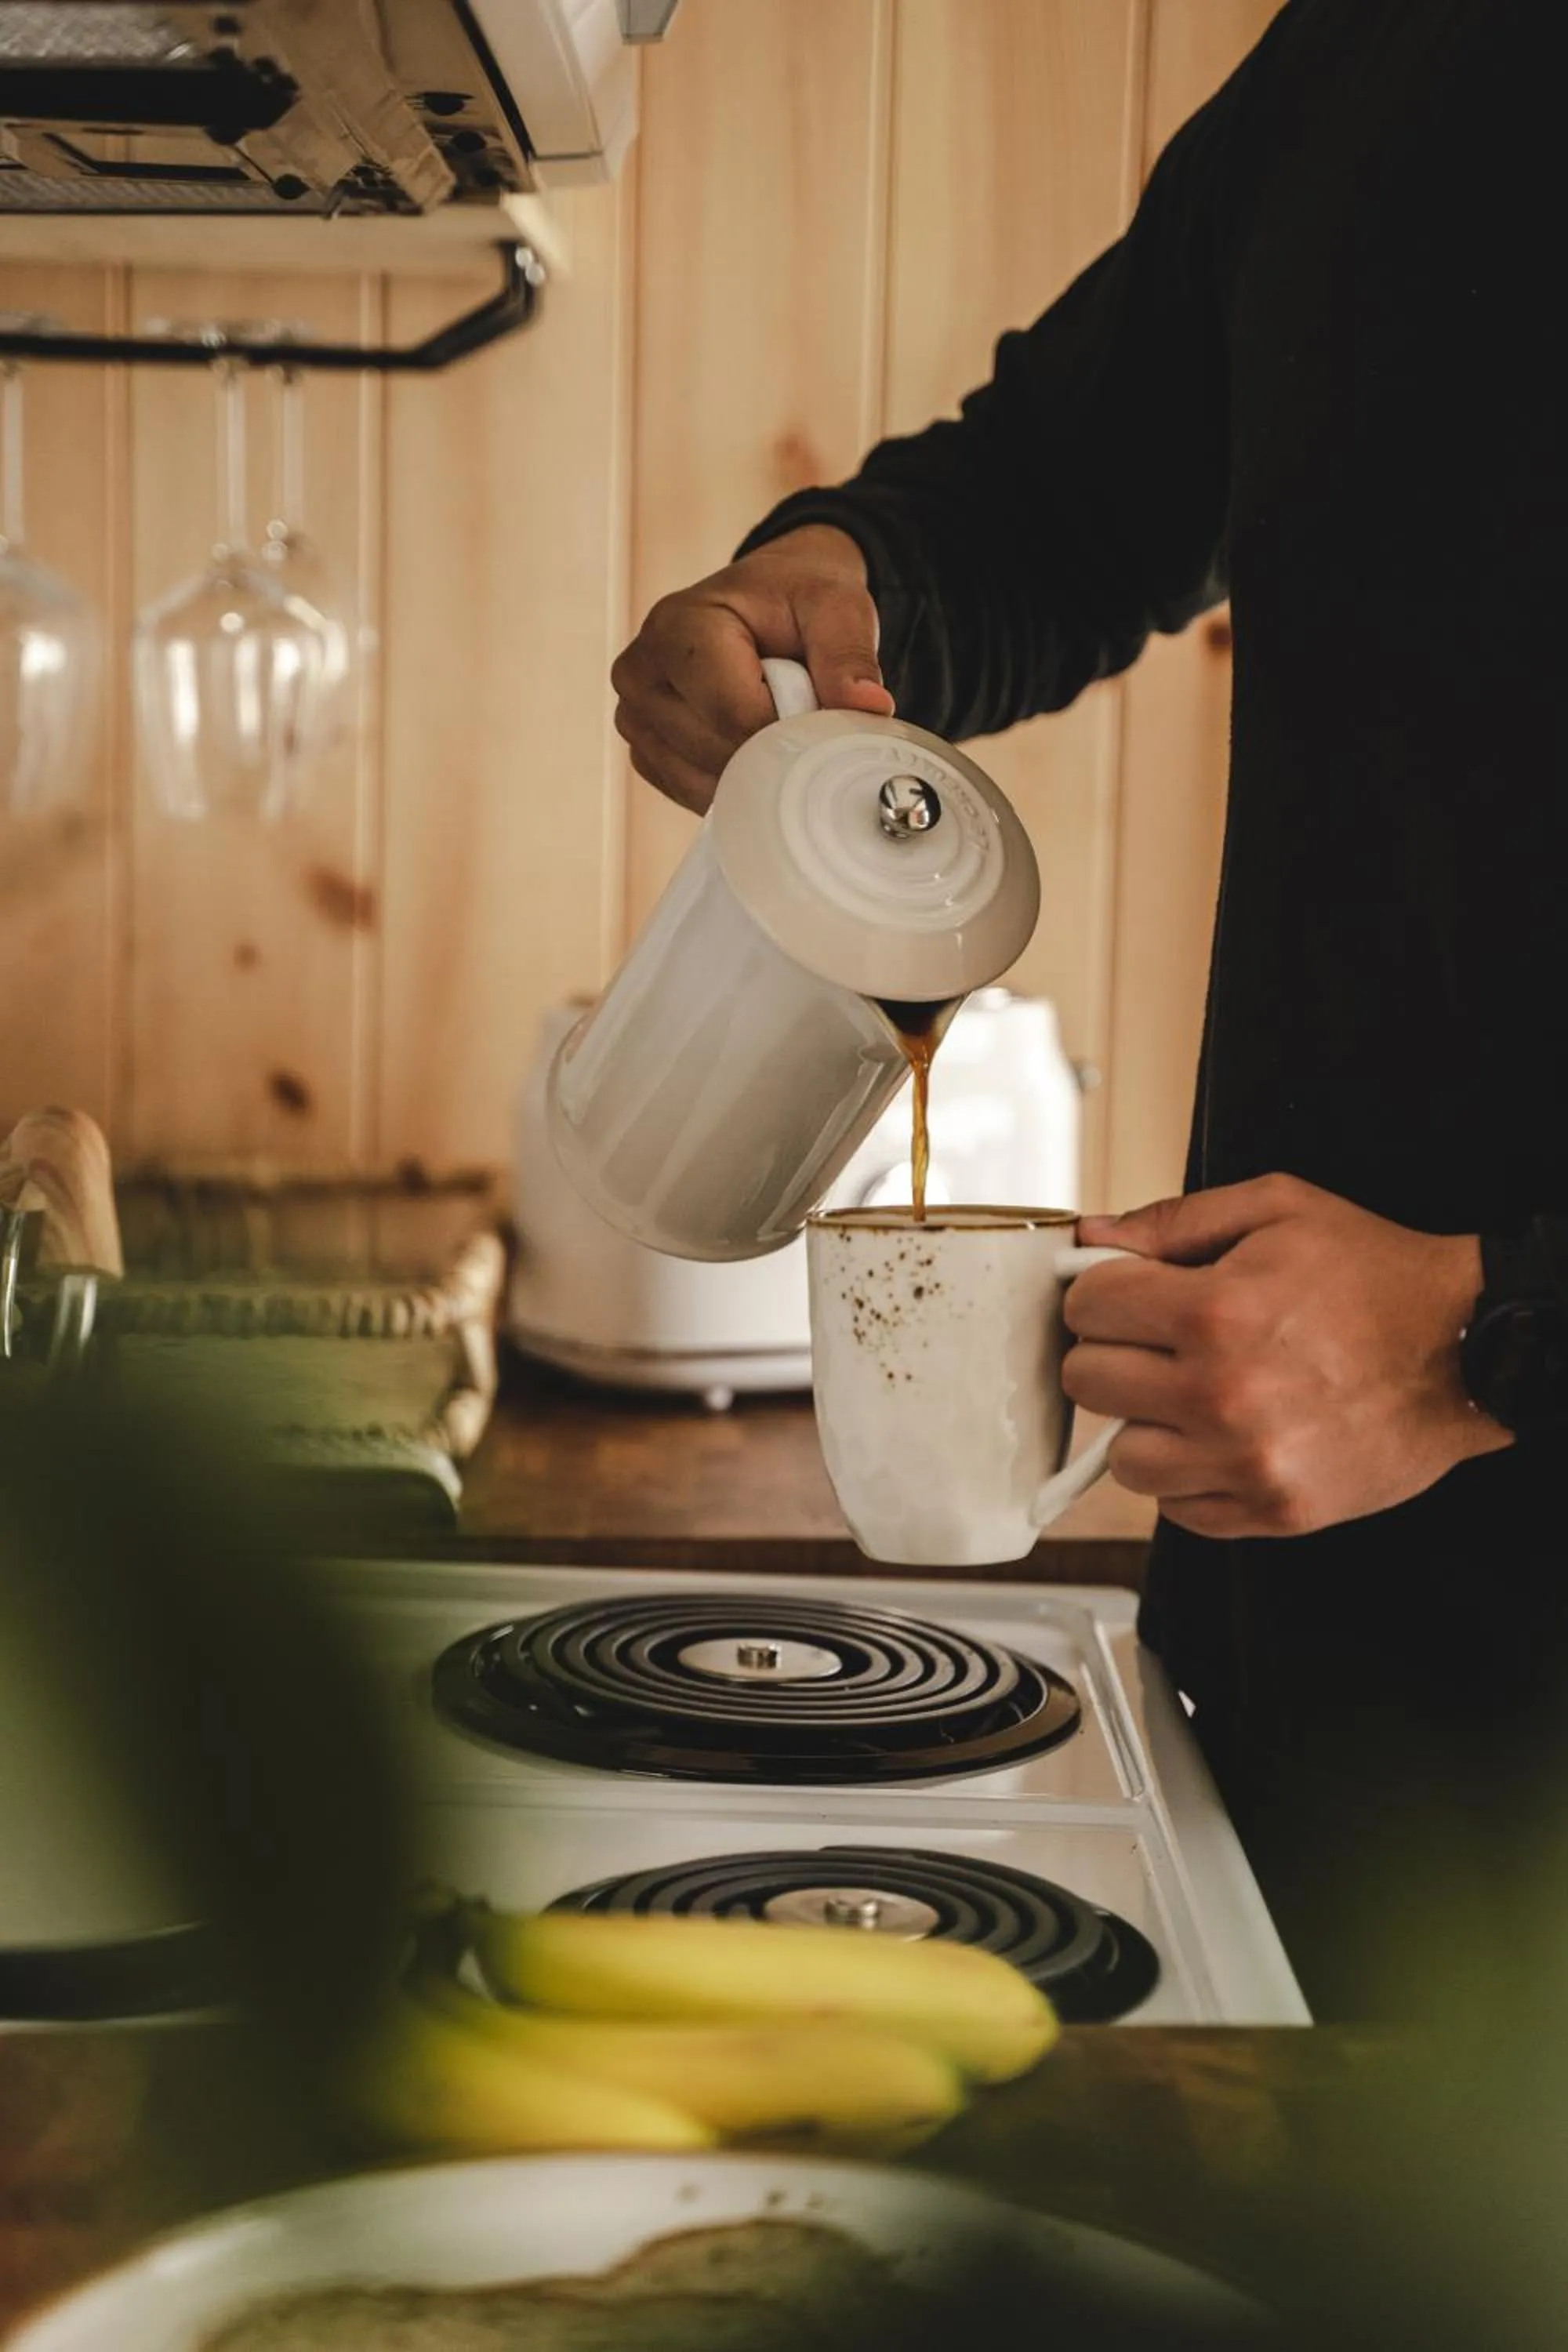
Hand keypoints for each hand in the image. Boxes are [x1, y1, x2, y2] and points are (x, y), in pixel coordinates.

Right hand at [610, 525, 894, 812]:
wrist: (764, 605)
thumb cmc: (793, 600)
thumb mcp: (834, 605)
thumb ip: (849, 652)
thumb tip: (868, 707)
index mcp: (677, 627)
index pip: (734, 715)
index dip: (788, 729)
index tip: (819, 711)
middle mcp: (640, 673)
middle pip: (719, 754)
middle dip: (774, 749)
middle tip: (800, 709)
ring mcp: (635, 718)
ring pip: (705, 783)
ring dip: (755, 769)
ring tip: (772, 719)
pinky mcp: (646, 753)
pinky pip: (694, 795)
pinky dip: (734, 783)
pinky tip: (752, 744)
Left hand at [1062, 1173, 1508, 1537]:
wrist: (1466, 1351)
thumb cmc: (1376, 1278)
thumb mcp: (1277, 1209)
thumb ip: (1173, 1220)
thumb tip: (1091, 1235)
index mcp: (1215, 1311)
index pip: (1087, 1309)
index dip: (1101, 1293)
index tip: (1126, 1295)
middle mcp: (1222, 1393)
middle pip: (1089, 1382)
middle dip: (1113, 1353)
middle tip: (1155, 1342)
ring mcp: (1247, 1461)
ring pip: (1124, 1457)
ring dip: (1146, 1423)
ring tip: (1191, 1394)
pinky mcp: (1274, 1509)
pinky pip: (1178, 1510)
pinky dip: (1188, 1477)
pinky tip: (1222, 1437)